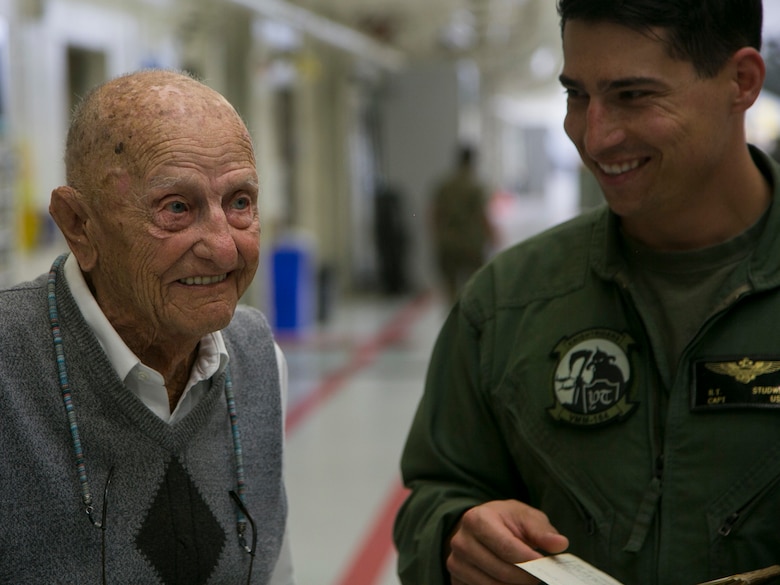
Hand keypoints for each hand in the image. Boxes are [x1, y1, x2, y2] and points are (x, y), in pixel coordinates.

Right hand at [447, 499, 568, 584]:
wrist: (480, 527)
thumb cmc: (505, 521)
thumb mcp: (524, 517)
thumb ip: (542, 530)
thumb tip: (560, 544)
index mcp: (476, 519)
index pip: (506, 548)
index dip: (530, 560)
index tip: (546, 566)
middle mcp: (460, 541)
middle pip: (501, 571)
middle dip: (526, 577)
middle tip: (539, 576)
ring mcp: (456, 563)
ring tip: (526, 578)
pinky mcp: (455, 580)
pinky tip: (511, 582)